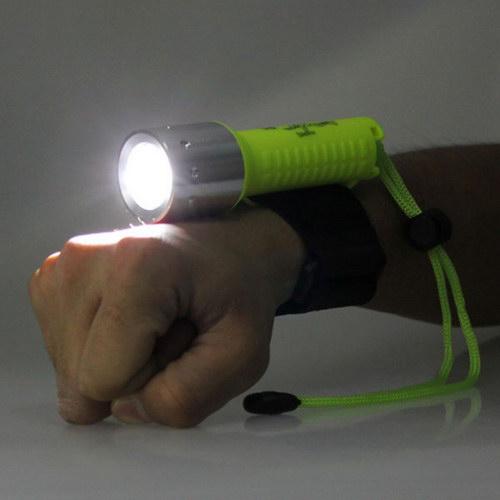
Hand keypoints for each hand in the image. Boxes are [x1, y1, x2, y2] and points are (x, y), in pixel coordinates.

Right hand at [29, 205, 304, 426]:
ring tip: (157, 319)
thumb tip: (123, 409)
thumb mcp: (243, 353)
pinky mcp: (53, 281)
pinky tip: (134, 317)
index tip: (184, 336)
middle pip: (82, 379)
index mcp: (135, 268)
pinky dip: (102, 348)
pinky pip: (66, 353)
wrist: (223, 248)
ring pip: (71, 371)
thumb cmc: (237, 288)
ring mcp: (63, 269)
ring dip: (118, 360)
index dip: (152, 379)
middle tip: (173, 329)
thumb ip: (188, 396)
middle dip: (134, 372)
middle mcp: (83, 260)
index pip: (105, 380)